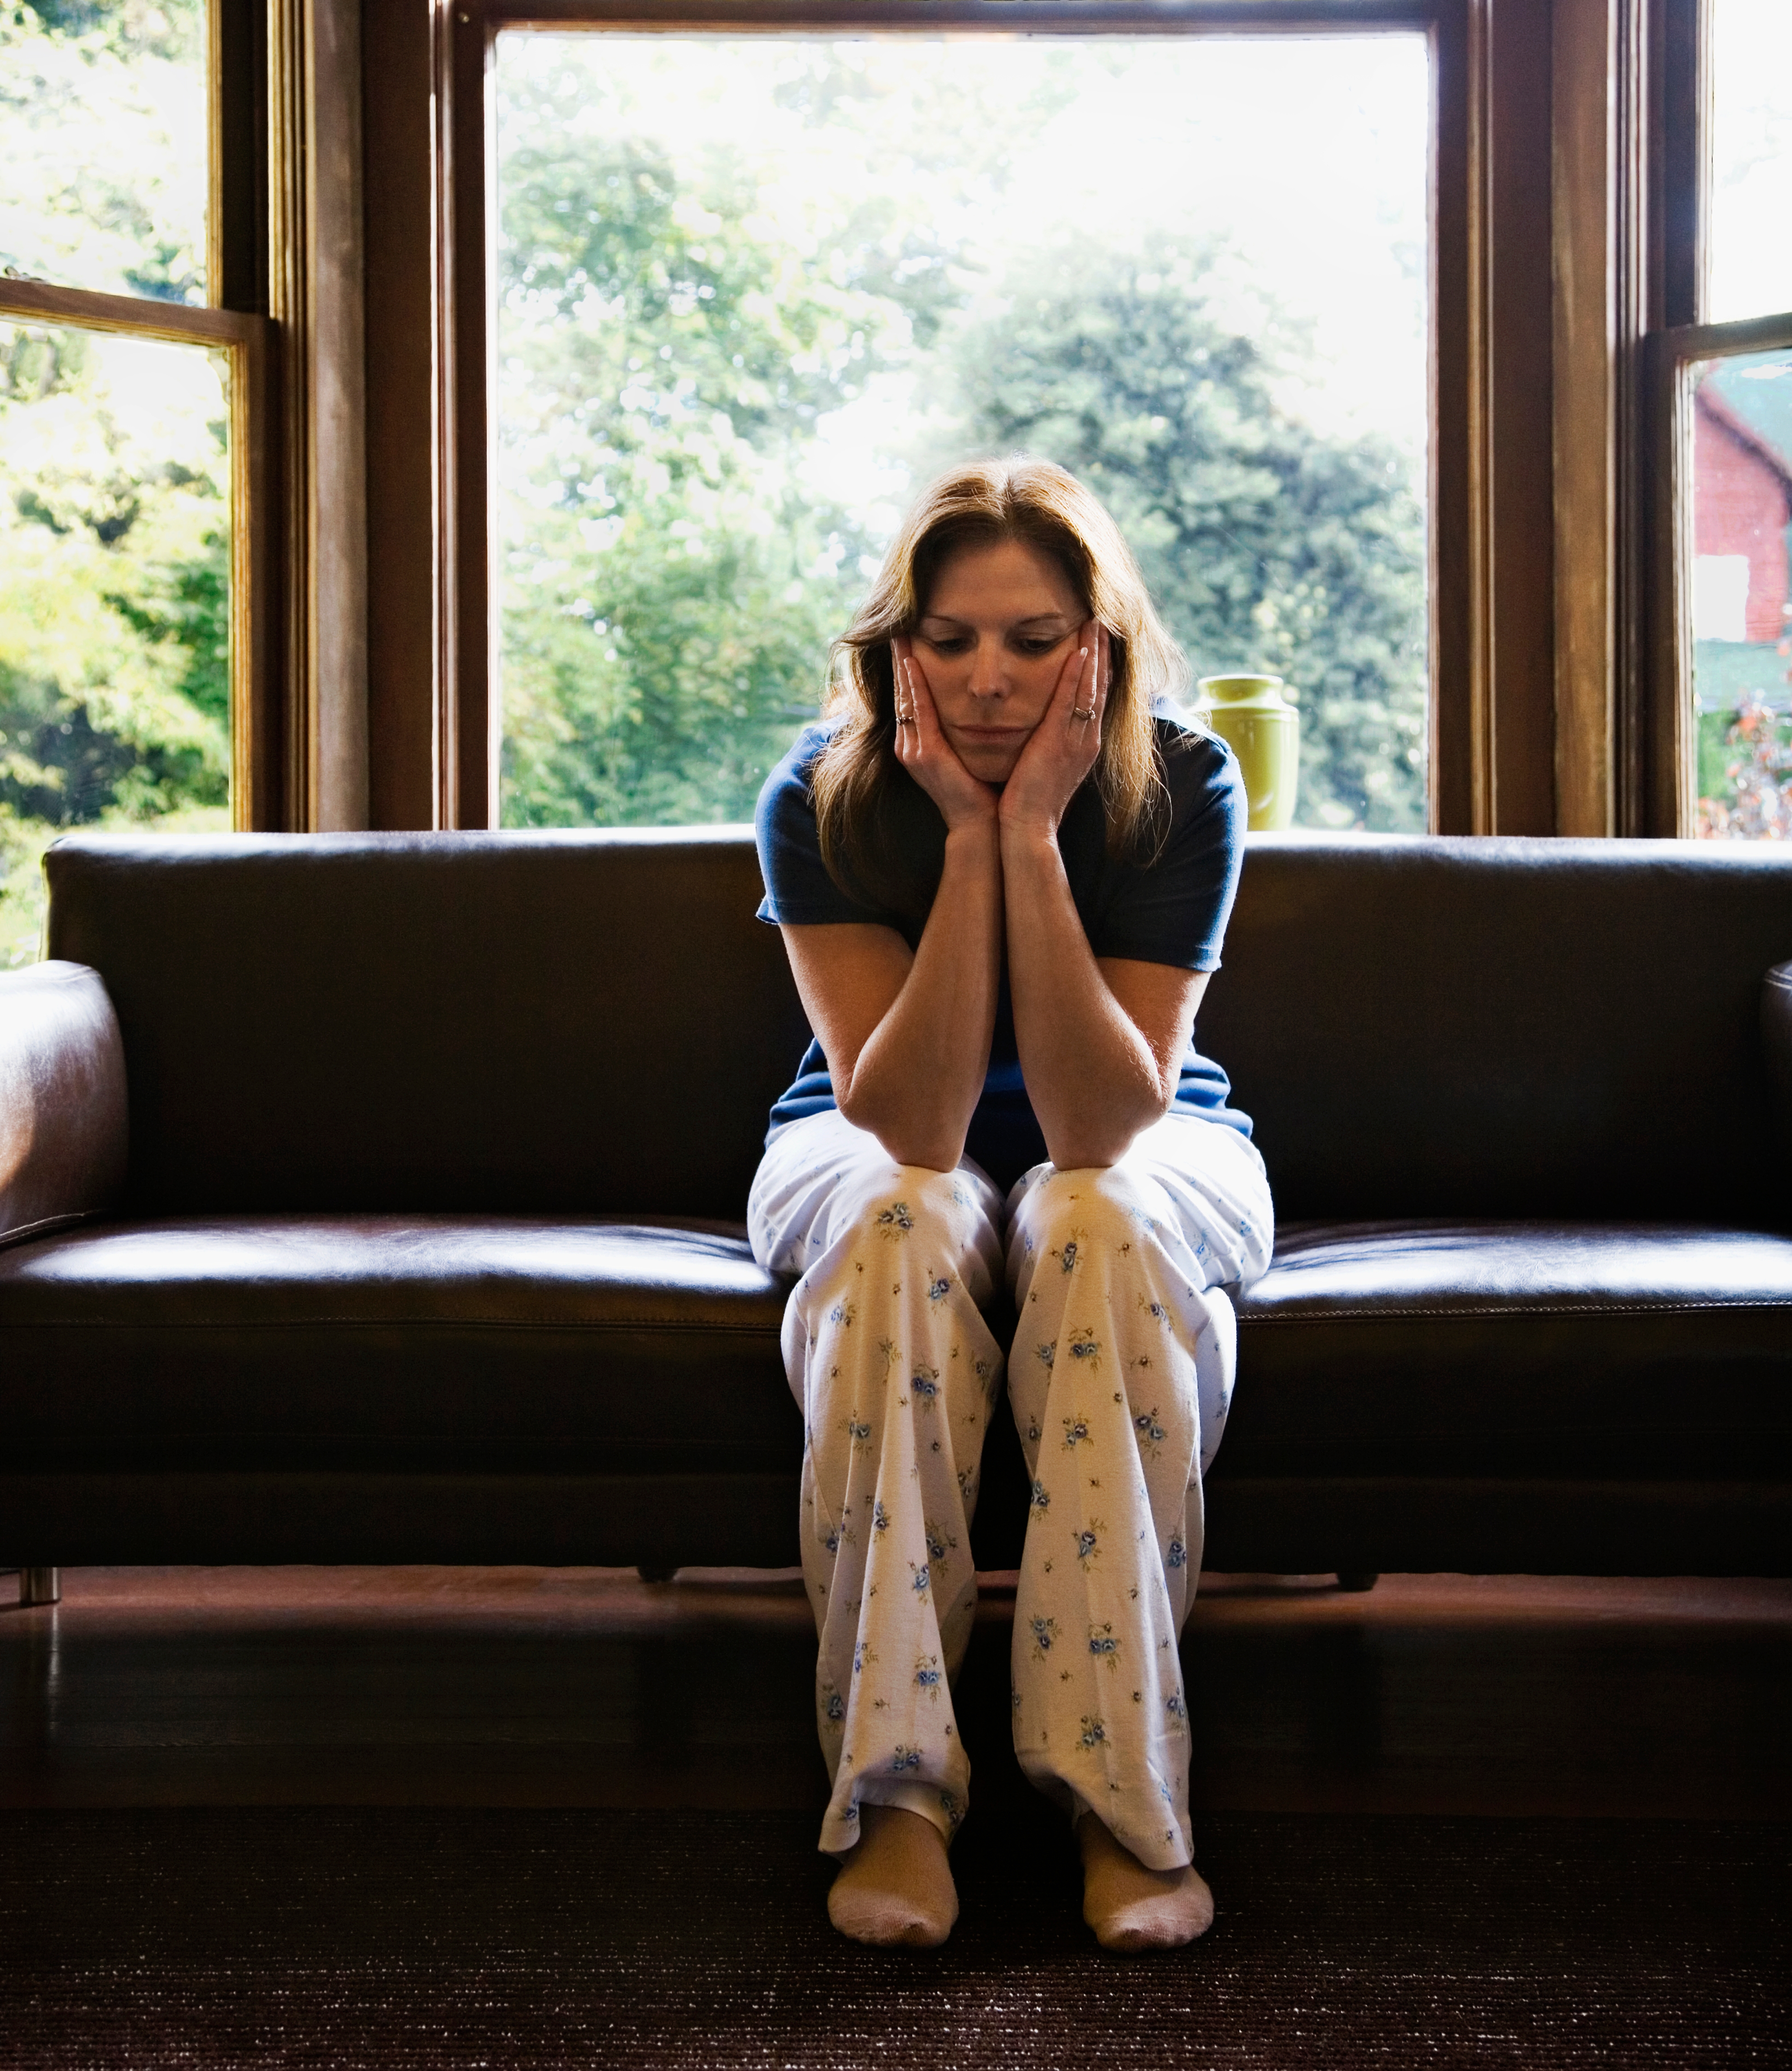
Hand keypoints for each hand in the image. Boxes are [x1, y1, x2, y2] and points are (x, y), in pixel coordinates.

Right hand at [891, 637, 999, 834]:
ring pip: (905, 697)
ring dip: (902, 665)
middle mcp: (910, 745)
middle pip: (902, 692)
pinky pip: (918, 712)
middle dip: (899, 659)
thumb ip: (960, 729)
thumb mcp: (966, 752)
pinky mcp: (924, 755)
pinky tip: (913, 662)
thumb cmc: (980, 789)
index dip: (906, 669)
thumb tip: (975, 702)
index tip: (907, 639)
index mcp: (919, 744)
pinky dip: (914, 685)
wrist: (980, 824)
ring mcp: (913, 750)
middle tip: (896, 626)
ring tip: (899, 634)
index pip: (911, 697)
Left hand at [997, 620, 1108, 842]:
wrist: (1028, 828)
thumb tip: (1043, 726)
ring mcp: (1076, 741)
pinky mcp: (1058, 743)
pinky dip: (1077, 676)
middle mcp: (1086, 739)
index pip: (1095, 697)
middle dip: (1101, 653)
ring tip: (1094, 624)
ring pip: (1091, 689)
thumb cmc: (1029, 801)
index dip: (1098, 668)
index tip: (1096, 641)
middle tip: (1100, 621)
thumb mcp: (1044, 765)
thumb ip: (1049, 742)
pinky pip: (1071, 703)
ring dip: (1093, 654)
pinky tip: (1079, 651)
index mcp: (1083, 744)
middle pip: (1100, 687)